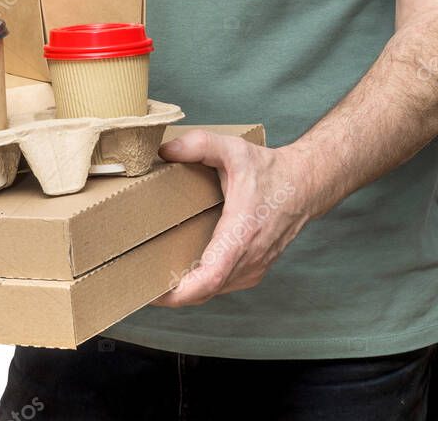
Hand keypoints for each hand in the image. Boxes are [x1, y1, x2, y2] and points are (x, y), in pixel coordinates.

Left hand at [152, 129, 315, 307]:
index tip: (152, 294)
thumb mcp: (233, 148)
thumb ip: (198, 144)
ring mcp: (253, 267)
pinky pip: (220, 286)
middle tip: (135, 286)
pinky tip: (176, 274)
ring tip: (149, 281)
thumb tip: (164, 150)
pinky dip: (197, 286)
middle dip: (169, 295)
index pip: (209, 277)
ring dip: (183, 292)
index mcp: (241, 233)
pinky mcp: (252, 269)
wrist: (305, 185)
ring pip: (212, 292)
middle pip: (204, 291)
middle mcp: (248, 257)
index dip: (179, 293)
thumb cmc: (268, 169)